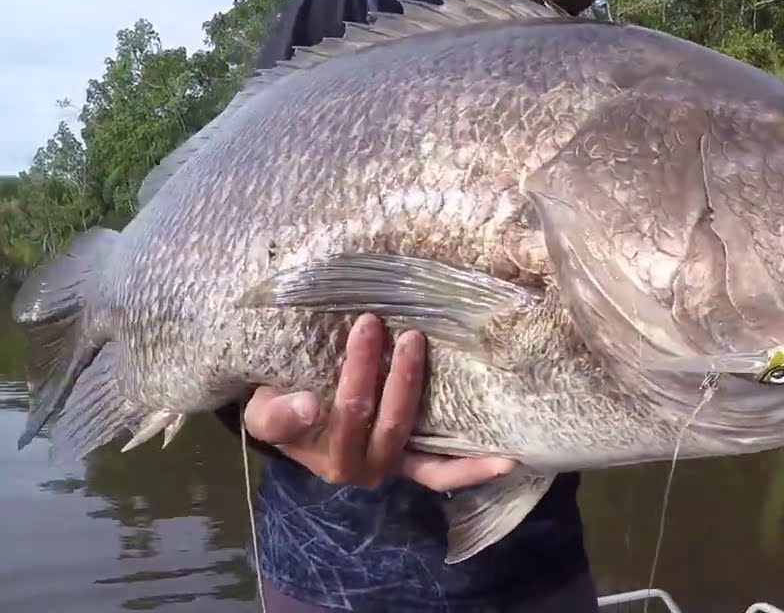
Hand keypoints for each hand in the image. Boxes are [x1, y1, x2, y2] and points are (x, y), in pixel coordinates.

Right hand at [242, 313, 516, 490]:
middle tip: (409, 333)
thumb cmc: (280, 408)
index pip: (349, 410)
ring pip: (426, 453)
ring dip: (438, 412)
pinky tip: (507, 461)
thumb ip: (279, 414)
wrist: (289, 420)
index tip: (368, 322)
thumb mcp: (265, 411)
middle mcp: (364, 467)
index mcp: (328, 454)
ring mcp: (393, 466)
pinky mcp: (414, 462)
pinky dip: (473, 470)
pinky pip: (442, 472)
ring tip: (464, 383)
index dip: (361, 369)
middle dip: (402, 377)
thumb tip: (312, 408)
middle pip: (391, 423)